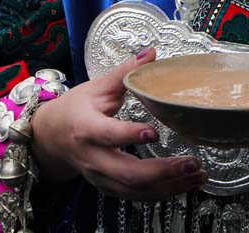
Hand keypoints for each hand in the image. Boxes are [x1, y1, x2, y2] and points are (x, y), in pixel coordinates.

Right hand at [31, 49, 207, 199]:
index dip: (129, 135)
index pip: (108, 135)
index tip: (154, 132)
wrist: (51, 138)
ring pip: (134, 190)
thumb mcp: (97, 87)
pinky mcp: (109, 188)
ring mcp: (100, 177)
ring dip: (168, 186)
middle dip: (161, 171)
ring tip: (197, 176)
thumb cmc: (75, 109)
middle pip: (126, 173)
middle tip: (191, 162)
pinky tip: (184, 186)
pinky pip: (136, 196)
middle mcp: (93, 158)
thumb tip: (151, 53)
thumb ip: (125, 72)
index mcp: (87, 128)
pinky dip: (162, 194)